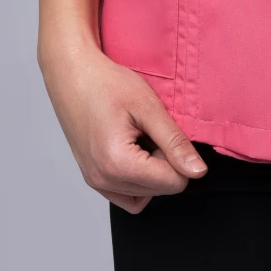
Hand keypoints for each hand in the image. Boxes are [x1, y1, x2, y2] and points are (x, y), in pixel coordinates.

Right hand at [39, 38, 207, 213]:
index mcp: (118, 164)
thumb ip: (174, 142)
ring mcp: (95, 182)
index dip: (179, 156)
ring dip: (152, 170)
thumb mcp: (148, 107)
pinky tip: (135, 151)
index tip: (165, 130)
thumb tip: (198, 172)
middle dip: (165, 162)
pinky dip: (137, 180)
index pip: (173, 184)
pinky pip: (126, 195)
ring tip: (141, 136)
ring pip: (145, 194)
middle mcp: (104, 180)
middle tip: (150, 129)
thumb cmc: (107, 83)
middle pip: (159, 190)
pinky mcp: (93, 179)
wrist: (72, 74)